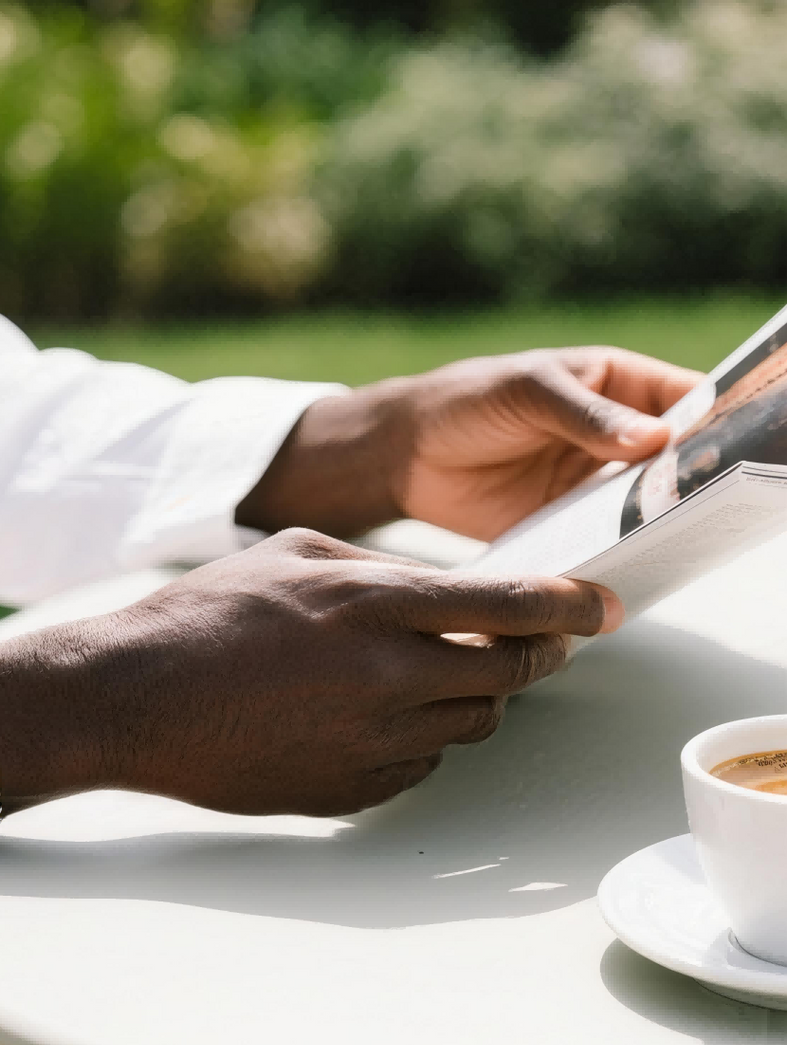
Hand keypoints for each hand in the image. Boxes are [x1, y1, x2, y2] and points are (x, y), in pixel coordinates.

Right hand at [0, 530, 620, 855]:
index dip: (570, 607)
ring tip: (429, 674)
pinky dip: (419, 738)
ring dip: (472, 697)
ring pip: (472, 725)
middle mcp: (388, 678)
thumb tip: (444, 589)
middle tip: (532, 644)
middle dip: (533, 656)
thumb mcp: (294, 554)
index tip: (597, 608)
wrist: (132, 698)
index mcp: (377, 605)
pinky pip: (421, 764)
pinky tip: (374, 715)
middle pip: (509, 677)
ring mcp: (373, 743)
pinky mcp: (352, 789)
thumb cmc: (202, 616)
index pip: (512, 608)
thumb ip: (381, 568)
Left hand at [238, 347, 701, 541]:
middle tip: (707, 504)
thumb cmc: (469, 400)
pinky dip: (620, 552)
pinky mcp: (569, 527)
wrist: (408, 455)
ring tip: (679, 539)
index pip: (688, 399)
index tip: (729, 449)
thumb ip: (588, 417)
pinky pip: (606, 541)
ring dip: (662, 522)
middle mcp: (618, 438)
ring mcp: (595, 485)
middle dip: (694, 480)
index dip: (717, 420)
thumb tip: (657, 438)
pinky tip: (631, 564)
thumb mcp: (529, 393)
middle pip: (678, 459)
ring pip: (648, 505)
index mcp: (619, 386)